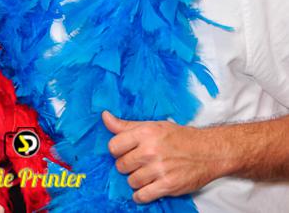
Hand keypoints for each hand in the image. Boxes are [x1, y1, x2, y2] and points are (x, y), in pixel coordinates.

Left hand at [102, 111, 222, 203]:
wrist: (207, 151)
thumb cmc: (178, 136)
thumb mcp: (152, 125)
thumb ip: (126, 125)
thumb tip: (105, 117)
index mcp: (145, 133)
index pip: (113, 146)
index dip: (117, 150)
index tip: (124, 151)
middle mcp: (150, 151)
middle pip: (121, 165)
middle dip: (126, 165)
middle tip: (136, 162)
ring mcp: (159, 169)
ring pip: (131, 181)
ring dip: (135, 180)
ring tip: (144, 173)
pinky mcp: (167, 185)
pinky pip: (143, 195)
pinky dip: (141, 195)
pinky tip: (145, 189)